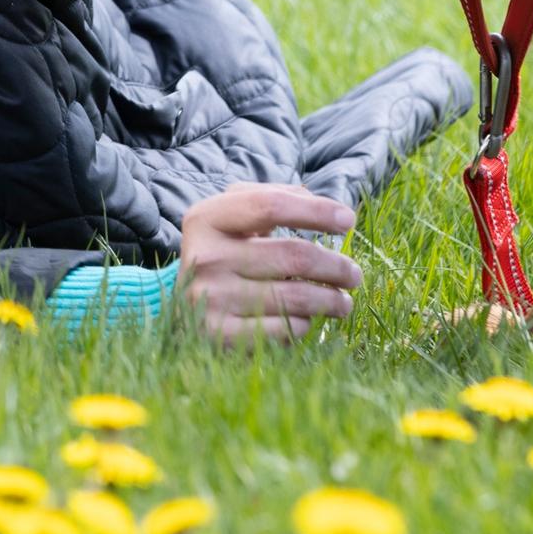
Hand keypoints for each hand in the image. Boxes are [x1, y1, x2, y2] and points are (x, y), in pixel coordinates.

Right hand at [176, 183, 362, 347]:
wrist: (178, 310)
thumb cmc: (223, 255)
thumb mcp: (234, 218)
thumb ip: (273, 197)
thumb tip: (318, 200)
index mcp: (206, 218)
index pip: (269, 205)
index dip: (316, 211)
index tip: (348, 220)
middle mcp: (204, 256)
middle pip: (293, 254)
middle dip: (336, 266)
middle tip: (354, 275)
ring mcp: (210, 298)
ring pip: (297, 296)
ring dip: (333, 300)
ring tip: (344, 301)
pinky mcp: (219, 336)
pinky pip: (285, 329)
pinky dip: (306, 325)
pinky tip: (308, 321)